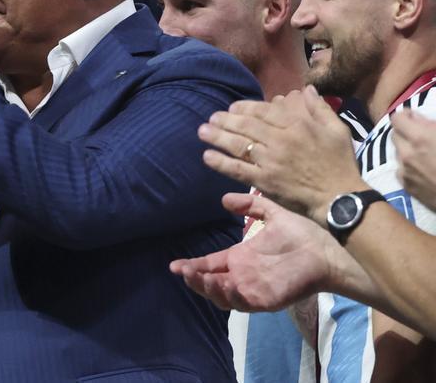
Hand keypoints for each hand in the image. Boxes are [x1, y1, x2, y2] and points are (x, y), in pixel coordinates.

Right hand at [169, 192, 337, 311]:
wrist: (327, 250)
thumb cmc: (303, 234)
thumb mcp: (273, 214)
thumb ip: (251, 205)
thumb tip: (224, 199)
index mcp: (241, 259)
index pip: (210, 265)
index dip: (192, 267)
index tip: (175, 265)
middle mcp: (243, 276)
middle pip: (210, 284)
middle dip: (195, 280)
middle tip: (184, 271)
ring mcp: (254, 290)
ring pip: (223, 297)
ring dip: (208, 289)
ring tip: (200, 278)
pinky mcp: (267, 300)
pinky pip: (243, 303)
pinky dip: (230, 297)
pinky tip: (222, 284)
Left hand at [197, 86, 365, 221]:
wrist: (340, 197)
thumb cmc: (340, 164)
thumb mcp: (337, 131)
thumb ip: (320, 109)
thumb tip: (307, 89)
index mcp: (298, 126)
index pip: (264, 112)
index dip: (245, 108)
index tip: (232, 108)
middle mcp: (281, 141)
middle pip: (246, 126)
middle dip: (225, 120)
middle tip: (211, 118)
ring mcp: (271, 161)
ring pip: (239, 145)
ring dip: (218, 137)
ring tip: (202, 131)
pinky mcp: (265, 181)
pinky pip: (238, 170)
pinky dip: (221, 163)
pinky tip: (207, 157)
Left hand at [392, 109, 435, 209]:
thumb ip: (432, 125)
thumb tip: (417, 118)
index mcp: (420, 138)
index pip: (396, 119)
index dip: (406, 117)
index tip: (416, 120)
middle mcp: (407, 154)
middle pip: (395, 135)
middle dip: (406, 133)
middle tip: (423, 137)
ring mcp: (405, 172)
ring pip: (398, 153)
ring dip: (408, 150)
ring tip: (427, 155)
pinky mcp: (407, 187)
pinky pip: (401, 170)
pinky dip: (409, 167)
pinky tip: (426, 170)